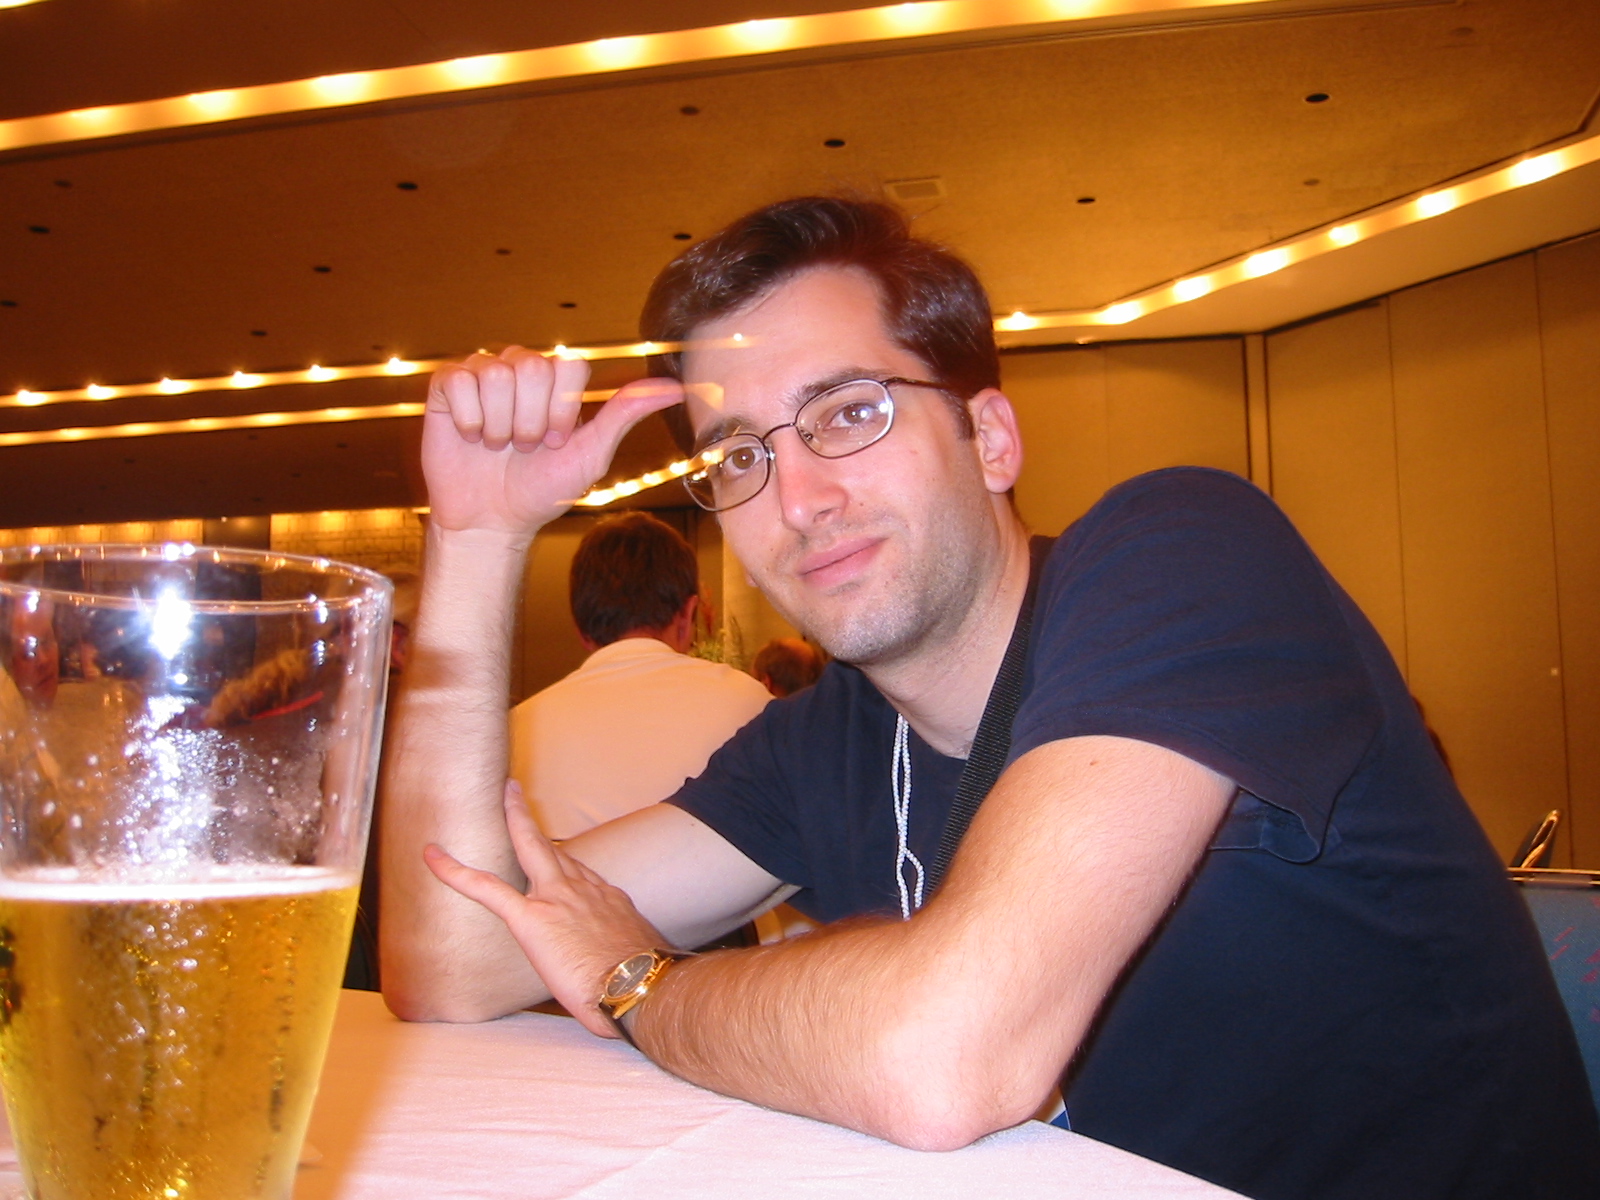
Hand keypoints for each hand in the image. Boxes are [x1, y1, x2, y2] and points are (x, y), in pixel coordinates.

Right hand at [421, 347, 683, 536]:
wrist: (492, 520)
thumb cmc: (542, 488)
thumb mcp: (590, 454)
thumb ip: (625, 414)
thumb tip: (675, 387)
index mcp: (556, 379)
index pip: (568, 365)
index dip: (562, 409)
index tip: (557, 442)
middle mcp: (519, 367)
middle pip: (531, 366)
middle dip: (531, 421)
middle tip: (525, 447)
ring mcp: (482, 373)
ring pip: (495, 375)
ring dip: (499, 425)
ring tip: (498, 446)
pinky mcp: (447, 385)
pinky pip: (458, 381)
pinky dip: (469, 420)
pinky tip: (472, 438)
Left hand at [423, 781, 669, 1037]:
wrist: (641, 985)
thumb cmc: (644, 986)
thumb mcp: (637, 962)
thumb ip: (618, 959)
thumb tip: (615, 979)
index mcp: (608, 901)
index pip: (581, 875)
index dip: (564, 864)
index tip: (556, 855)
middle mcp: (583, 889)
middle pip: (554, 847)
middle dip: (529, 818)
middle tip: (513, 793)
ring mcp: (557, 897)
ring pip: (529, 847)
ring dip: (512, 820)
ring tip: (496, 799)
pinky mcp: (531, 916)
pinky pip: (487, 888)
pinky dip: (456, 872)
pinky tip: (434, 857)